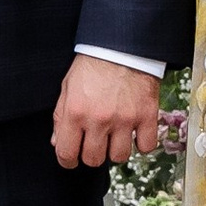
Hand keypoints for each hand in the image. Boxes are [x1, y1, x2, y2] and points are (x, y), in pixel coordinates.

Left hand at [51, 56, 159, 171]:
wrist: (123, 45)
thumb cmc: (94, 64)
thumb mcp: (68, 87)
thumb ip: (61, 117)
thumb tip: (58, 142)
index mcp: (76, 112)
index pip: (67, 153)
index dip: (68, 160)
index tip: (72, 159)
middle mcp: (99, 119)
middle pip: (94, 160)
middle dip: (92, 155)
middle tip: (94, 143)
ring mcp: (125, 119)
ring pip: (119, 157)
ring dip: (116, 149)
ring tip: (115, 136)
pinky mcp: (146, 116)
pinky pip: (146, 146)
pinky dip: (141, 143)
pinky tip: (135, 132)